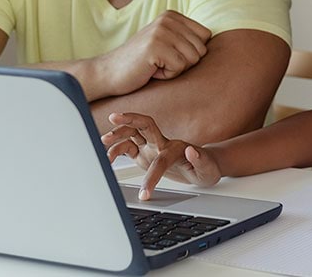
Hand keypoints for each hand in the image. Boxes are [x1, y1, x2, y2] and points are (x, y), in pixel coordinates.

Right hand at [94, 11, 211, 96]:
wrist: (108, 73)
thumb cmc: (142, 63)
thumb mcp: (168, 44)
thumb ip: (188, 39)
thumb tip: (230, 43)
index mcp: (173, 15)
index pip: (206, 36)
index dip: (190, 53)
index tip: (168, 55)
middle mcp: (168, 19)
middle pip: (201, 50)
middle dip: (183, 63)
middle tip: (159, 62)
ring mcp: (162, 31)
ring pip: (192, 59)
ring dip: (175, 70)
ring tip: (155, 65)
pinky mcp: (156, 46)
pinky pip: (180, 68)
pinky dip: (166, 75)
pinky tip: (150, 70)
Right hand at [101, 112, 220, 197]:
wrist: (204, 166)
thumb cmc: (206, 168)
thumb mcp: (208, 169)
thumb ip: (200, 160)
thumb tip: (192, 150)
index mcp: (177, 149)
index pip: (161, 160)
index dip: (152, 177)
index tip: (145, 193)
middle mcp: (162, 143)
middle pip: (144, 125)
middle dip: (129, 119)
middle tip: (113, 117)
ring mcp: (152, 147)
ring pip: (132, 134)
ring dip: (118, 134)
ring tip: (103, 141)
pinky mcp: (144, 153)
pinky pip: (127, 147)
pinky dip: (116, 149)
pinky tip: (106, 156)